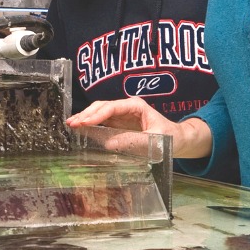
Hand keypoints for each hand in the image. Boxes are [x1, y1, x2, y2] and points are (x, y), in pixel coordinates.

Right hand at [67, 98, 211, 158]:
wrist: (178, 140)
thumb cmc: (170, 137)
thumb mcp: (154, 140)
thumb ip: (133, 141)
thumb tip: (109, 144)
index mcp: (135, 106)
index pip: (111, 107)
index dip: (96, 115)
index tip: (84, 123)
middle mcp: (126, 107)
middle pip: (101, 107)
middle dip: (86, 114)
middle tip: (72, 124)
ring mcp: (122, 115)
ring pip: (99, 113)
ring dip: (85, 118)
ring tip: (71, 125)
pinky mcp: (119, 124)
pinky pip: (102, 122)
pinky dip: (90, 125)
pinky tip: (80, 130)